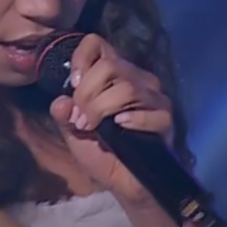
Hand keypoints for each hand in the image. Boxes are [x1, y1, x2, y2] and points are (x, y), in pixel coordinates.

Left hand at [48, 33, 172, 205]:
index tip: (74, 84)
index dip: (82, 58)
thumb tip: (60, 102)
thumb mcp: (73, 133)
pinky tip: (120, 128)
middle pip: (110, 66)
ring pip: (127, 87)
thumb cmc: (100, 151)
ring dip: (102, 108)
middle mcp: (135, 77)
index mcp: (111, 74)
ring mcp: (154, 96)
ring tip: (92, 127)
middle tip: (80, 118)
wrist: (124, 183)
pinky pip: (149, 112)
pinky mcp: (166, 118)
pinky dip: (131, 120)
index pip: (97, 43)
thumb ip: (64, 115)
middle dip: (87, 92)